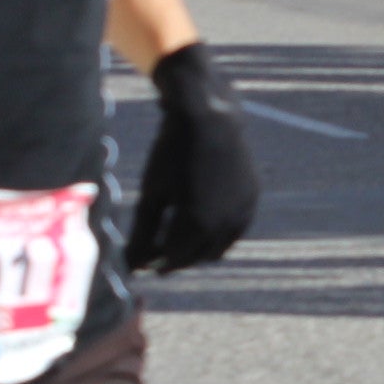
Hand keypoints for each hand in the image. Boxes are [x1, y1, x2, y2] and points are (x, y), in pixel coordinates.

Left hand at [125, 42, 258, 274]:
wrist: (208, 116)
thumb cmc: (170, 154)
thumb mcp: (151, 196)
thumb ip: (142, 235)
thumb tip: (131, 267)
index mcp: (198, 224)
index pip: (175, 260)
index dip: (157, 264)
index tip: (143, 263)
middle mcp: (226, 224)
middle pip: (197, 257)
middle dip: (177, 258)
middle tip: (158, 253)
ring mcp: (243, 212)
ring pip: (218, 248)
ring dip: (198, 248)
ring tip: (177, 237)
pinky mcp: (251, 199)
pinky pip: (233, 229)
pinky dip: (217, 232)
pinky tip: (199, 220)